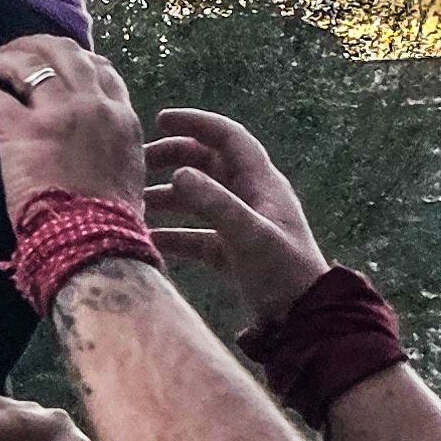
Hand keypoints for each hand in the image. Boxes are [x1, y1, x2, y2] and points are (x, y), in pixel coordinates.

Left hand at [0, 37, 147, 220]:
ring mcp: (60, 114)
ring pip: (28, 64)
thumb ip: (111, 148)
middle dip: (33, 46)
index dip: (71, 57)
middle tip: (10, 53)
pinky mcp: (25, 131)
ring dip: (0, 60)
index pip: (99, 67)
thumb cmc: (110, 223)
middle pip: (62, 53)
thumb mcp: (126, 173)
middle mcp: (93, 106)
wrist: (96, 242)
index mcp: (121, 117)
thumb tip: (95, 148)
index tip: (50, 61)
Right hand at [145, 108, 328, 324]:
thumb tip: (179, 174)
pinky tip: (149, 240)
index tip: (160, 120)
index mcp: (262, 183)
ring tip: (136, 202)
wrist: (304, 320)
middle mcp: (252, 197)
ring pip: (199, 199)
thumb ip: (215, 204)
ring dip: (168, 197)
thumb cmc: (283, 273)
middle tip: (139, 164)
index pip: (228, 138)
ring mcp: (241, 225)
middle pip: (208, 164)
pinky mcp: (233, 252)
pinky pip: (197, 235)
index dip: (196, 123)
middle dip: (174, 158)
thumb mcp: (249, 235)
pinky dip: (174, 234)